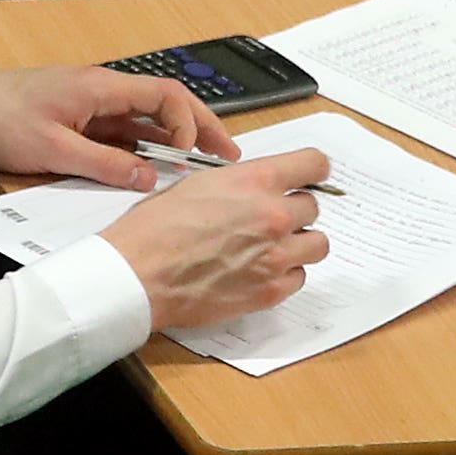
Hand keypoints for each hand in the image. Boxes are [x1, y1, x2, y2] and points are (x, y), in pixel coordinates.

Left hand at [0, 63, 238, 189]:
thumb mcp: (53, 150)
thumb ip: (104, 165)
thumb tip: (151, 178)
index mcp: (100, 87)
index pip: (166, 95)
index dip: (191, 122)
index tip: (198, 156)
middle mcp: (99, 91)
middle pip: (161, 105)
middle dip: (196, 129)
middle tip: (227, 157)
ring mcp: (86, 106)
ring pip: (140, 122)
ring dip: (169, 143)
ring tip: (197, 171)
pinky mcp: (72, 121)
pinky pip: (116, 134)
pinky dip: (138, 151)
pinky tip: (149, 173)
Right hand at [100, 149, 332, 326]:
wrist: (138, 275)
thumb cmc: (153, 230)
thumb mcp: (194, 185)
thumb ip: (237, 185)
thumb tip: (256, 190)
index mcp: (253, 181)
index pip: (314, 164)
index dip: (312, 170)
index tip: (309, 176)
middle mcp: (273, 215)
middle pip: (313, 206)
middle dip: (292, 210)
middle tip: (267, 219)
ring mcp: (277, 255)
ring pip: (317, 243)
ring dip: (297, 243)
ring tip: (269, 247)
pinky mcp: (272, 290)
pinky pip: (300, 277)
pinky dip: (285, 273)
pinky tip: (258, 271)